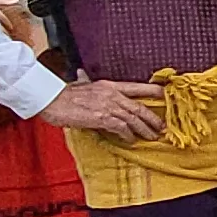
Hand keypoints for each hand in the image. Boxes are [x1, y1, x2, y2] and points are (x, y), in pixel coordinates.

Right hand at [41, 78, 166, 140]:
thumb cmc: (64, 95)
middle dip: (153, 118)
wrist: (52, 100)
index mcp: (109, 85)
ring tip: (152, 136)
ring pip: (133, 118)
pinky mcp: (101, 118)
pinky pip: (121, 127)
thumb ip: (88, 83)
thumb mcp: (81, 85)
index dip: (153, 91)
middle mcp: (112, 94)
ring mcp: (107, 105)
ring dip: (144, 129)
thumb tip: (83, 76)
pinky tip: (131, 140)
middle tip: (162, 127)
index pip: (137, 86)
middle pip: (139, 106)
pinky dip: (127, 135)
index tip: (165, 95)